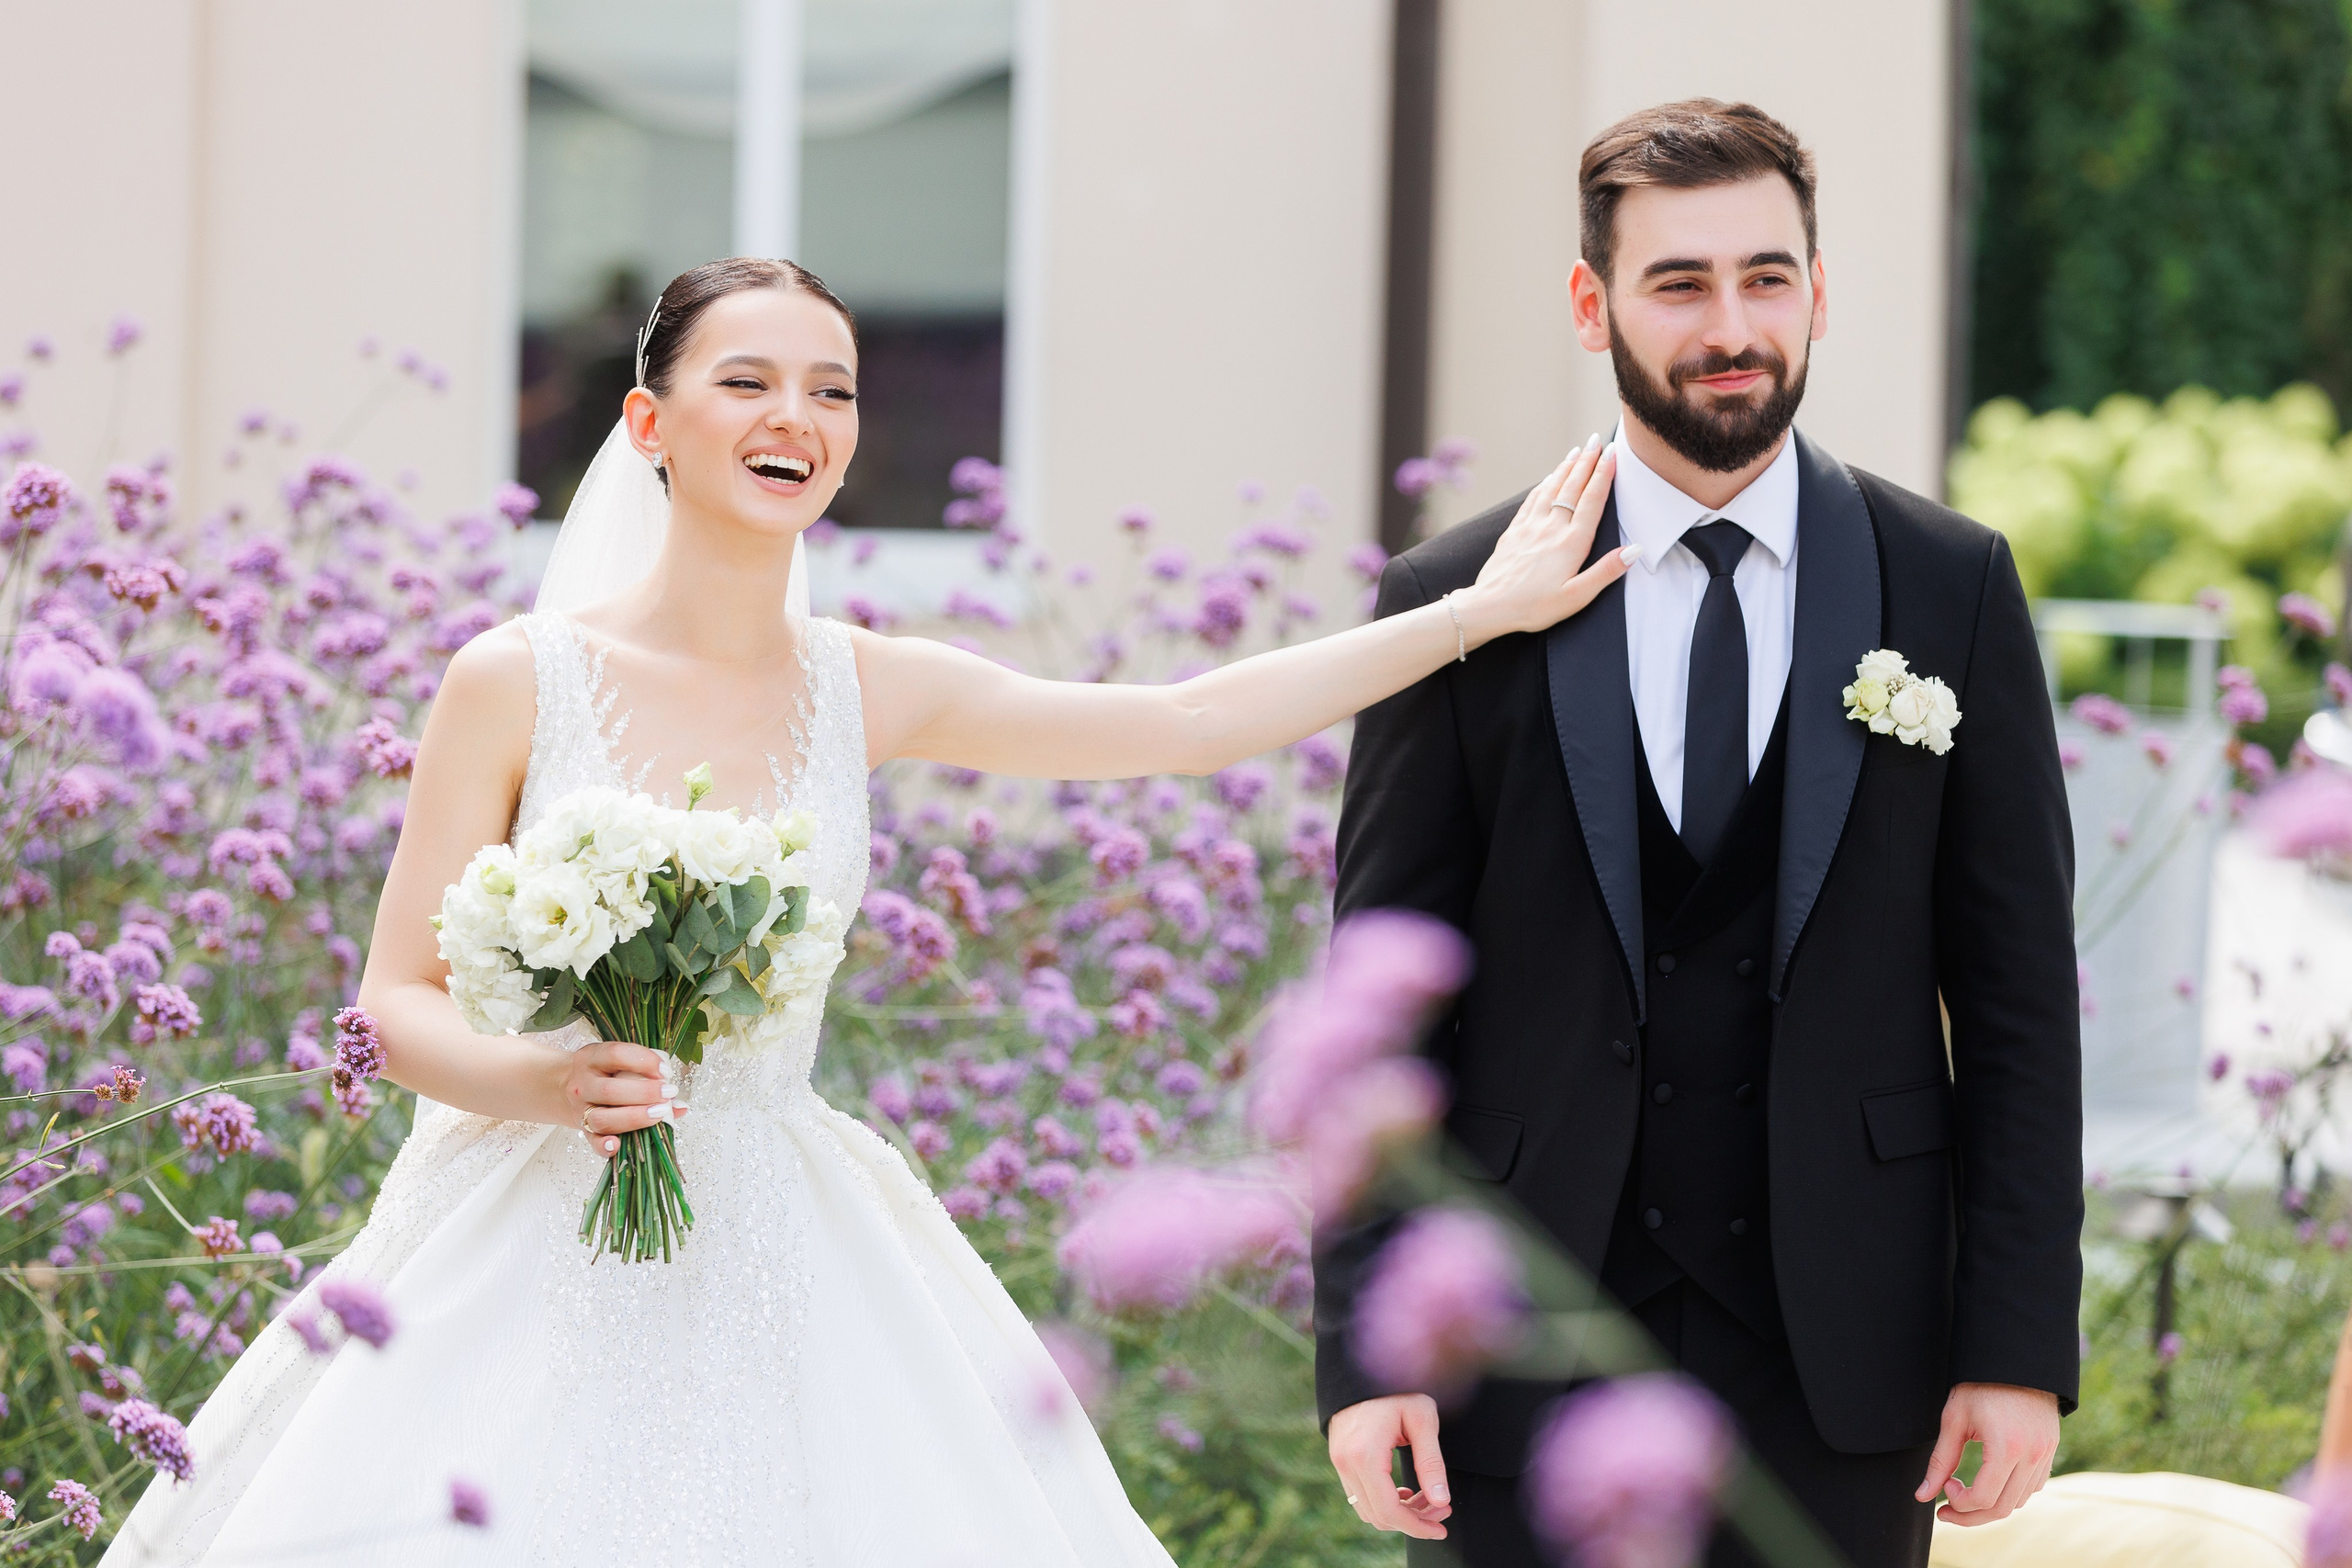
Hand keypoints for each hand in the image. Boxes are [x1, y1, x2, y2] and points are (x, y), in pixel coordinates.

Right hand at [556, 1040, 685, 1159]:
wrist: (563, 1086)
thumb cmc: (604, 1074)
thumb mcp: (619, 1065)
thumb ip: (649, 1078)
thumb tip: (681, 1106)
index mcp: (593, 1058)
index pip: (616, 1055)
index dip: (644, 1061)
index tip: (666, 1071)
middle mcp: (582, 1083)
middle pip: (610, 1091)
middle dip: (644, 1093)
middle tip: (668, 1093)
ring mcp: (580, 1108)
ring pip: (602, 1118)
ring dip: (633, 1118)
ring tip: (659, 1114)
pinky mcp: (582, 1129)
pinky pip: (592, 1141)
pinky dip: (604, 1145)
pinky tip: (619, 1145)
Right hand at [1328, 1394, 1451, 1539]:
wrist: (1363, 1365)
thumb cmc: (1397, 1386)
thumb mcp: (1422, 1419)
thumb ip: (1431, 1463)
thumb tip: (1441, 1502)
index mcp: (1365, 1454)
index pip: (1389, 1510)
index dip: (1417, 1526)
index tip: (1441, 1529)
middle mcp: (1346, 1462)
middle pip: (1378, 1515)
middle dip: (1413, 1520)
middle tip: (1441, 1510)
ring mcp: (1339, 1460)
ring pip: (1367, 1509)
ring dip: (1398, 1513)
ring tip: (1427, 1499)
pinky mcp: (1339, 1458)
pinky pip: (1360, 1495)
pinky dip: (1383, 1501)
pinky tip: (1404, 1490)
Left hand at [1458, 435, 1634, 642]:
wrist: (1490, 607)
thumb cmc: (1534, 607)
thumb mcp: (1577, 597)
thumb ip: (1606, 571)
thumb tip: (1634, 549)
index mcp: (1571, 543)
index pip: (1592, 500)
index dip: (1604, 474)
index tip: (1613, 452)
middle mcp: (1551, 528)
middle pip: (1572, 487)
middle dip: (1587, 461)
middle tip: (1598, 440)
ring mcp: (1530, 528)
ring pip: (1551, 489)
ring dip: (1566, 468)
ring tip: (1577, 451)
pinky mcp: (1513, 533)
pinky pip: (1531, 501)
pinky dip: (1543, 485)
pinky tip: (1548, 478)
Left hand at [1916, 1382, 2059, 1525]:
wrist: (2015, 1362)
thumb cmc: (1980, 1386)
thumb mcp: (1954, 1419)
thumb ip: (1940, 1461)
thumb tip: (1922, 1496)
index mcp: (2007, 1447)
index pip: (1984, 1498)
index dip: (1959, 1504)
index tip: (1944, 1489)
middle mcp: (2032, 1455)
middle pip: (2002, 1508)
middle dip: (1970, 1516)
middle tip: (1946, 1510)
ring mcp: (2045, 1455)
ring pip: (2019, 1502)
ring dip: (1990, 1507)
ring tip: (1965, 1495)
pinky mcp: (2050, 1452)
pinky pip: (2032, 1488)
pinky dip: (2010, 1494)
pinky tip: (1989, 1483)